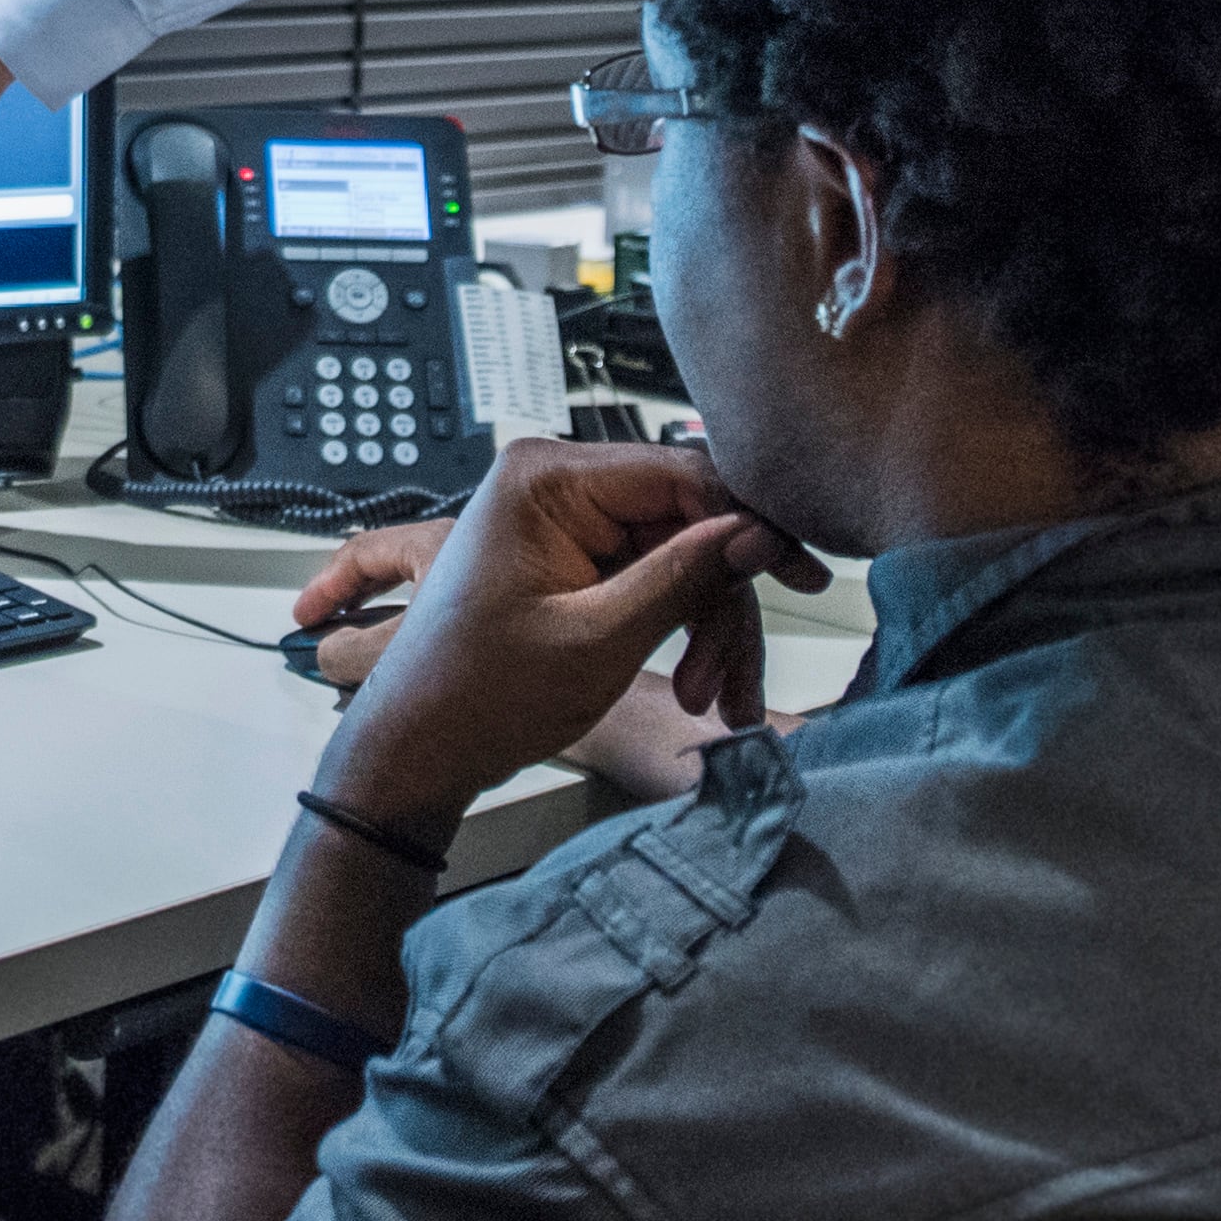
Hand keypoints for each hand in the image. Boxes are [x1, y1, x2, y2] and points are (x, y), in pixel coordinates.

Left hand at [313, 439, 812, 840]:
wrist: (417, 748)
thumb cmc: (479, 695)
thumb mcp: (597, 640)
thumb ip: (681, 577)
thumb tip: (755, 530)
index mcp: (546, 477)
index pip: (682, 472)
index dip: (751, 523)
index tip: (802, 574)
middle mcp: (556, 482)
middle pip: (688, 520)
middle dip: (721, 604)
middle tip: (732, 682)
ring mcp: (567, 520)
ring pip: (681, 556)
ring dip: (706, 629)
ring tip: (710, 701)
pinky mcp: (577, 556)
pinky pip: (655, 578)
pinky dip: (682, 631)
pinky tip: (696, 688)